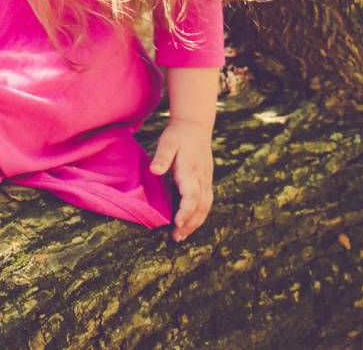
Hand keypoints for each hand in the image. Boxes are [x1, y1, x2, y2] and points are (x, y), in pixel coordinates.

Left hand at [149, 116, 214, 241]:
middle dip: (190, 224)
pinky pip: (206, 202)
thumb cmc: (178, 135)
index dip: (186, 210)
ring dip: (195, 223)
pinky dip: (199, 215)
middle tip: (176, 237)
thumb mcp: (167, 142)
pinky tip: (188, 223)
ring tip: (181, 236)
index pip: (192, 195)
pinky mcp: (206, 181)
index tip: (177, 222)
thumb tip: (155, 170)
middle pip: (201, 206)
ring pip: (206, 206)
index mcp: (191, 169)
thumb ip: (162, 157)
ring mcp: (206, 180)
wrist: (195, 126)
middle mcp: (202, 177)